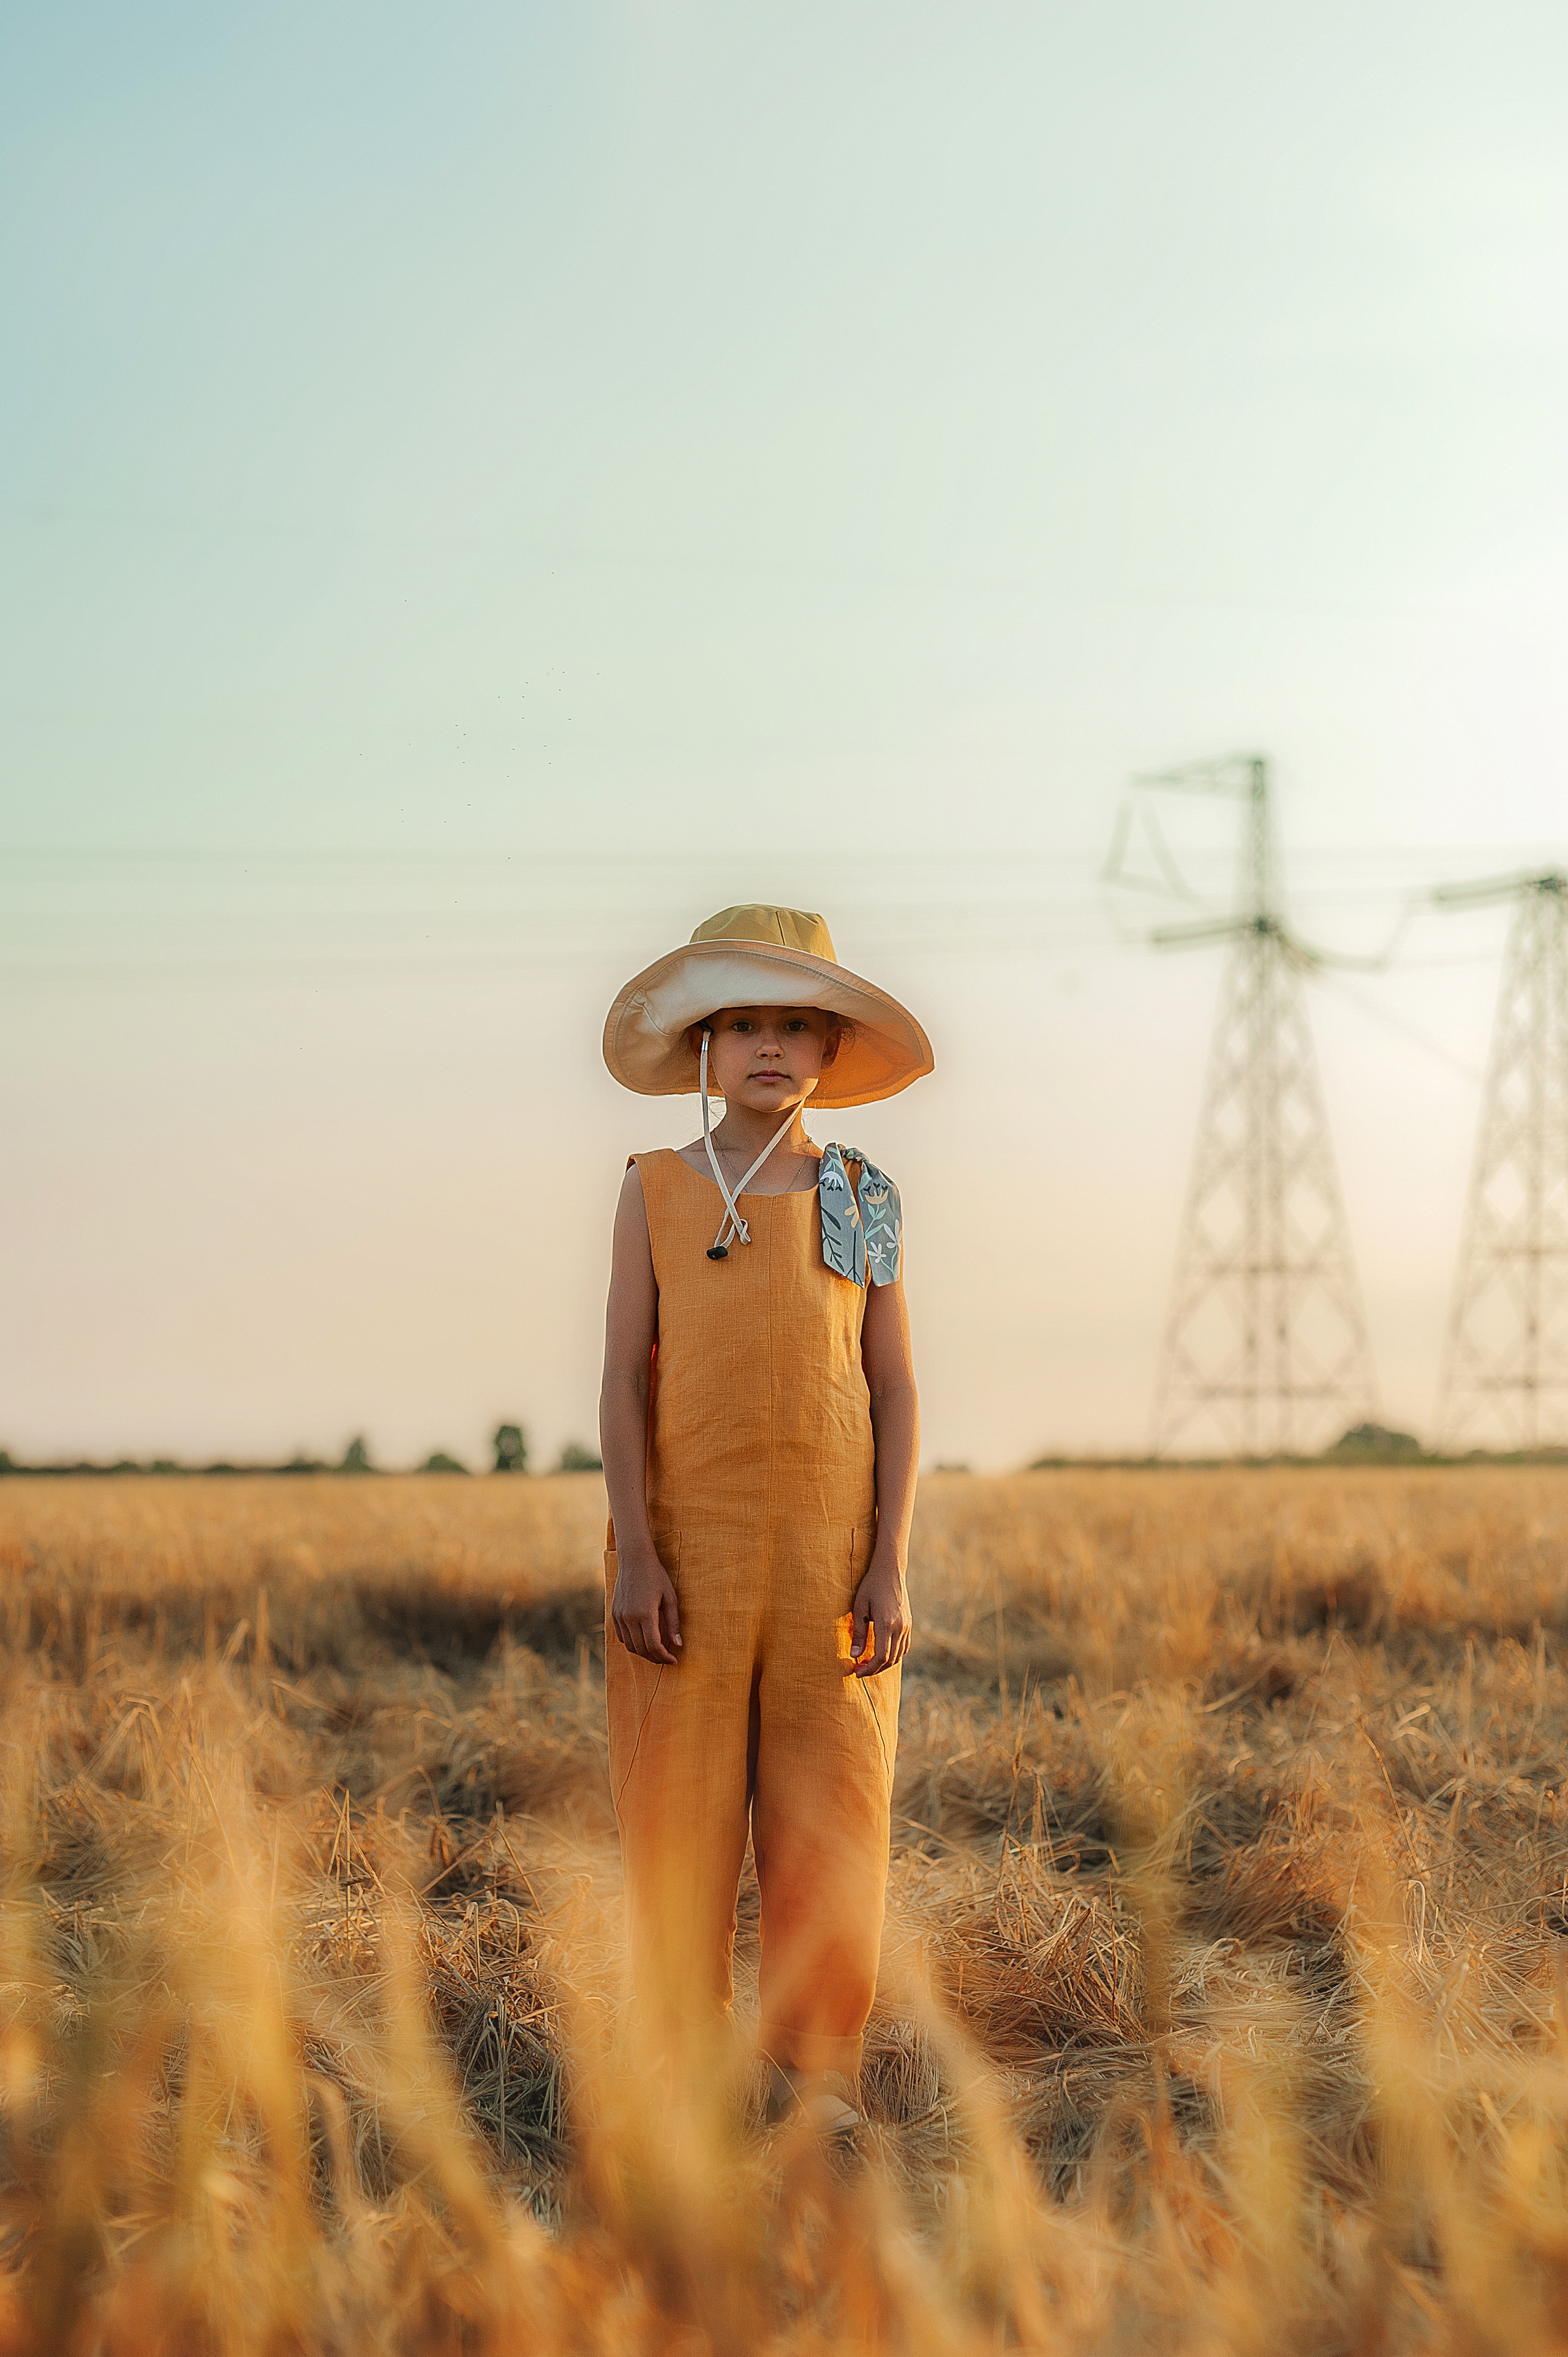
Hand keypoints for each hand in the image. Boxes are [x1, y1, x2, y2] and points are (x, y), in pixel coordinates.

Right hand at [611, 1547, 683, 1664]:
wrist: (634, 1560)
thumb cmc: (656, 1576)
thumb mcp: (670, 1598)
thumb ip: (673, 1623)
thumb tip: (678, 1644)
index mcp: (645, 1614)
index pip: (654, 1646)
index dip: (664, 1657)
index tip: (674, 1660)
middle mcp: (629, 1617)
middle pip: (641, 1649)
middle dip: (655, 1658)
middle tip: (667, 1658)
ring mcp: (619, 1616)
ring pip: (630, 1646)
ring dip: (644, 1653)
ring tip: (657, 1652)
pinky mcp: (614, 1614)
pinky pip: (622, 1637)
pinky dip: (633, 1644)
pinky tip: (644, 1640)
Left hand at [850, 1555, 910, 1677]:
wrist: (890, 1570)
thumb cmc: (871, 1586)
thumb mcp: (859, 1607)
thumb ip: (858, 1633)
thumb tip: (854, 1656)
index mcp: (886, 1624)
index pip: (881, 1657)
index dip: (869, 1669)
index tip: (857, 1672)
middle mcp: (900, 1628)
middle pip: (891, 1660)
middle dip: (875, 1669)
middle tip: (860, 1670)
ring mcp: (907, 1626)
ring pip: (899, 1656)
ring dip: (884, 1664)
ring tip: (868, 1663)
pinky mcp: (909, 1624)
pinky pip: (904, 1647)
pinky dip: (894, 1655)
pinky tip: (881, 1652)